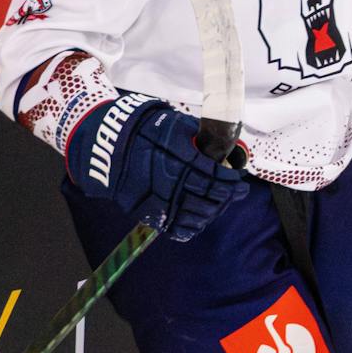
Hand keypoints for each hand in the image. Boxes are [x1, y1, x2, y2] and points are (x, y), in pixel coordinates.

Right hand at [65, 92, 248, 241]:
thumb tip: (226, 150)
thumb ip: (201, 139)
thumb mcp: (176, 125)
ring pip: (198, 215)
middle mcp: (172, 182)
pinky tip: (201, 218)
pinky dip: (194, 226)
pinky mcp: (150, 213)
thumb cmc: (146, 130)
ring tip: (220, 204)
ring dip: (214, 211)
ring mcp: (160, 201)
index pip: (217, 177)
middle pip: (211, 198)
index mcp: (181, 160)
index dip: (233, 181)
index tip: (241, 181)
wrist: (110, 146)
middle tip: (236, 194)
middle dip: (228, 197)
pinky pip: (178, 228)